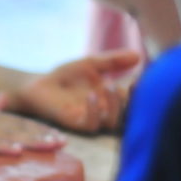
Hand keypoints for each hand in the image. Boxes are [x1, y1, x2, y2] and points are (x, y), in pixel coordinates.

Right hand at [0, 89, 65, 154]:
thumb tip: (4, 97)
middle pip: (17, 127)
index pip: (15, 121)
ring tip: (51, 146)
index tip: (56, 134)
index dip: (37, 128)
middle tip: (64, 142)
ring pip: (7, 135)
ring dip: (31, 140)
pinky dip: (1, 147)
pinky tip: (16, 151)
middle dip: (42, 135)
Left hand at [6, 51, 141, 132]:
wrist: (38, 85)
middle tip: (132, 84)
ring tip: (109, 85)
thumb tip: (138, 55)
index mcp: (111, 98)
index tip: (141, 76)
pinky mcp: (75, 123)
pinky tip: (91, 95)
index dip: (141, 90)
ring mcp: (91, 118)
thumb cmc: (65, 76)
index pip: (134, 99)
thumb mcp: (91, 64)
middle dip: (135, 101)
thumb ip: (112, 61)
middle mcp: (105, 111)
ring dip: (115, 105)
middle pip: (129, 115)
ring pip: (114, 122)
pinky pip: (92, 125)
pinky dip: (94, 112)